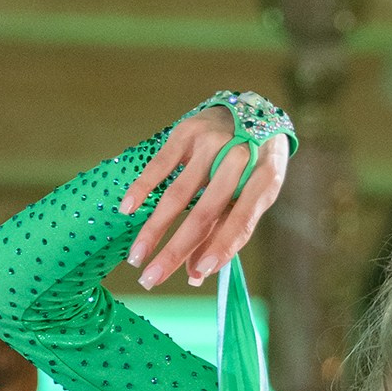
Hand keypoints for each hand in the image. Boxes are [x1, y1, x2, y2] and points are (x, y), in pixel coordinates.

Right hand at [121, 107, 289, 291]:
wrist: (253, 111)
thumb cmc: (254, 167)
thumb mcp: (253, 196)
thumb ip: (226, 232)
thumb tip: (195, 275)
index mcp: (264, 180)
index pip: (242, 220)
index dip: (221, 247)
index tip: (198, 273)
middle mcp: (239, 159)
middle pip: (204, 213)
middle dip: (176, 249)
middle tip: (152, 279)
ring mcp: (212, 143)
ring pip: (178, 194)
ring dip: (154, 229)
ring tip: (136, 257)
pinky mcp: (187, 132)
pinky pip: (160, 164)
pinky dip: (142, 188)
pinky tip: (127, 210)